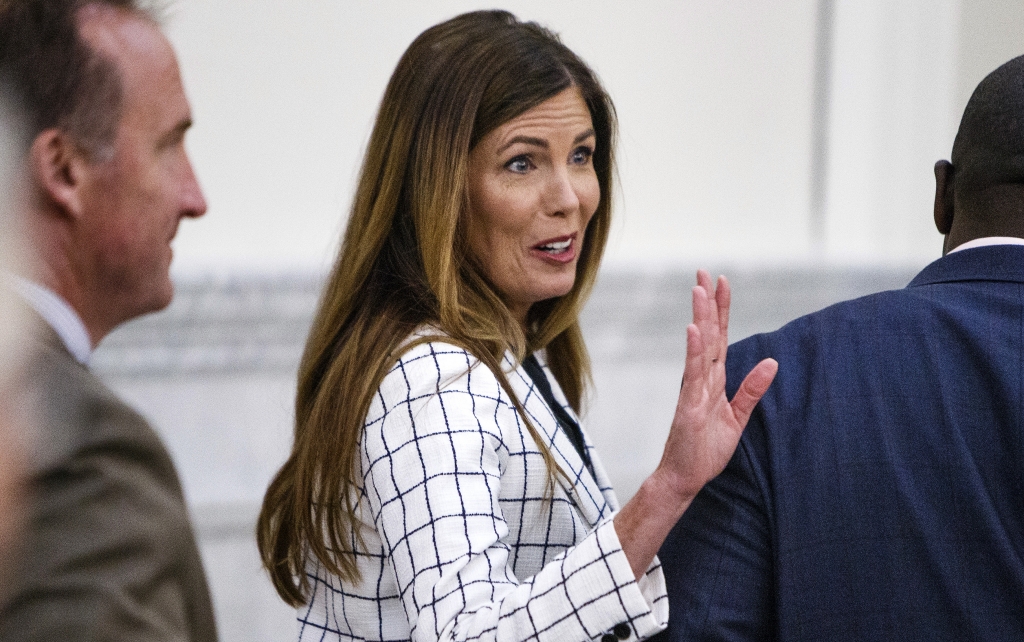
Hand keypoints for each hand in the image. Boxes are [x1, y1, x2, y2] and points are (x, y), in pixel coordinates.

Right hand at [655, 270, 777, 508]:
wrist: (684, 477)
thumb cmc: (705, 450)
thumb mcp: (738, 417)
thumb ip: (752, 389)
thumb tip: (772, 362)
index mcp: (714, 380)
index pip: (720, 338)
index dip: (721, 310)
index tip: (720, 283)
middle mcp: (702, 380)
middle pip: (709, 334)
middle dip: (708, 303)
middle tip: (704, 273)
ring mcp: (693, 390)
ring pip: (700, 347)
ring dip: (701, 317)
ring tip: (699, 290)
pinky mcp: (689, 405)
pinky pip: (693, 374)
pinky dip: (694, 351)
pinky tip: (695, 331)